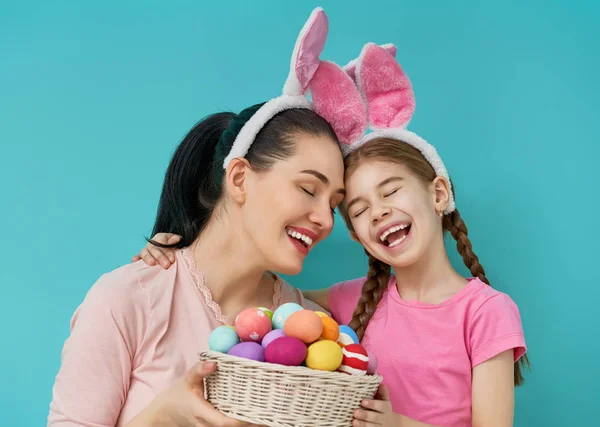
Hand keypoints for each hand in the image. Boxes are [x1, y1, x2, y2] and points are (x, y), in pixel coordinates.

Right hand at [126, 361, 256, 426]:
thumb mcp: (186, 381)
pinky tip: (255, 417)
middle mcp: (208, 425)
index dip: (244, 421)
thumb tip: (214, 363)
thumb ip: (199, 371)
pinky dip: (243, 423)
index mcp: (203, 414)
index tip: (260, 415)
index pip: (226, 422)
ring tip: (269, 416)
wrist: (164, 415)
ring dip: (249, 424)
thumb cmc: (176, 396)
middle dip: (252, 424)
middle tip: (272, 415)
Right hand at [132, 233, 180, 268]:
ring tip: (152, 264)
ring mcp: (146, 250)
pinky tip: (134, 261)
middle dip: (160, 257)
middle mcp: (151, 244)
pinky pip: (137, 256)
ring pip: (144, 252)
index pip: (162, 243)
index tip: (172, 260)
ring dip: (148, 258)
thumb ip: (176, 240)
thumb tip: (176, 239)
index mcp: (160, 238)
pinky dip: (136, 258)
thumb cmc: (173, 245)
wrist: (168, 247)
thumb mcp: (176, 241)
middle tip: (166, 265)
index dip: (167, 252)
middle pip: (154, 249)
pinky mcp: (141, 257)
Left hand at [353, 384, 398, 425]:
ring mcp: (378, 426)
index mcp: (385, 408)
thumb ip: (382, 393)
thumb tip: (381, 384)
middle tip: (355, 412)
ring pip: (371, 426)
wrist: (392, 425)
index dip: (372, 404)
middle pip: (375, 417)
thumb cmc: (383, 409)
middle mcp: (382, 418)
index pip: (380, 406)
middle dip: (365, 415)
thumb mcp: (384, 401)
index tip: (363, 401)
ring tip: (354, 422)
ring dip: (362, 424)